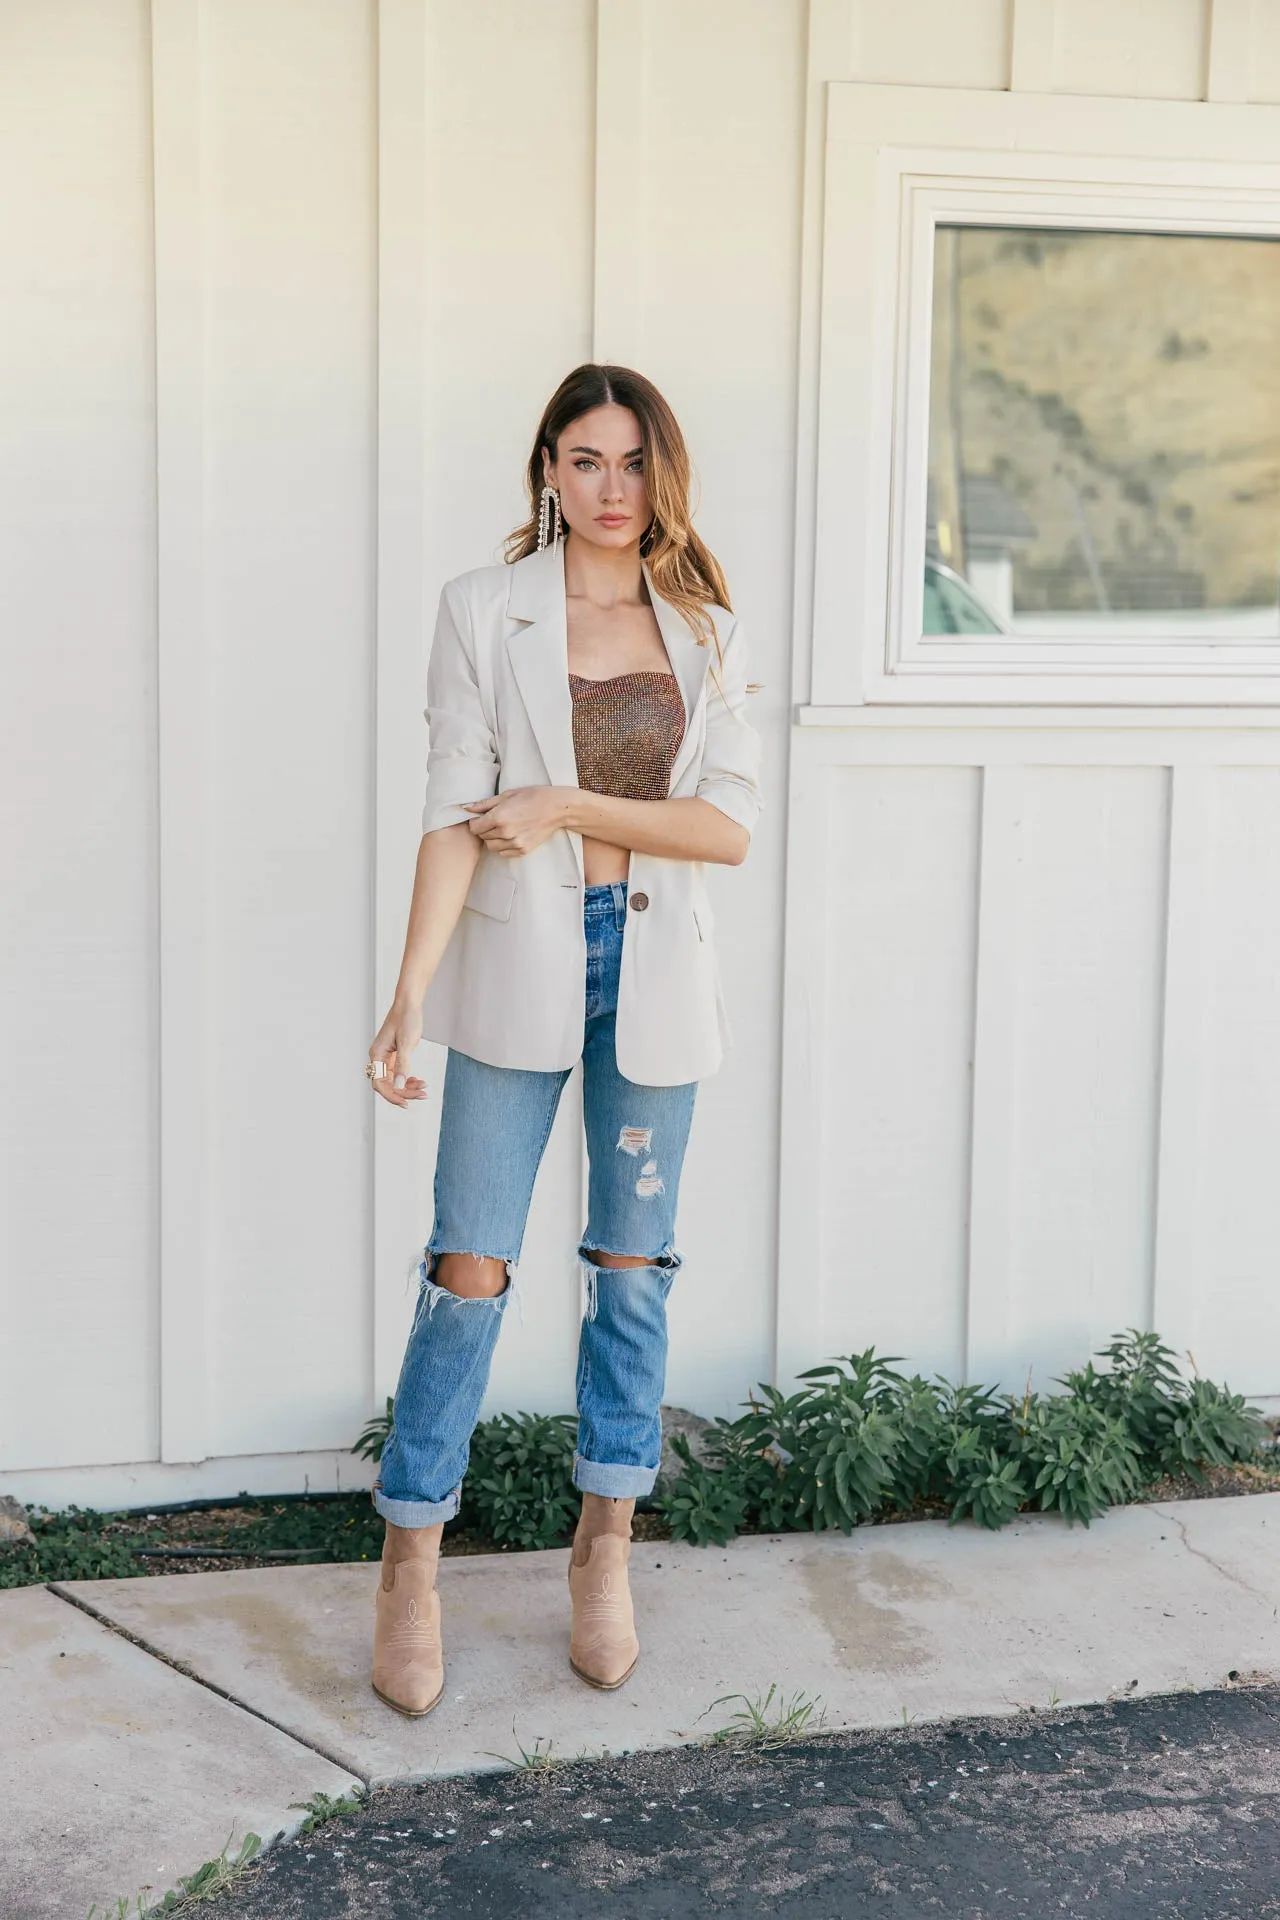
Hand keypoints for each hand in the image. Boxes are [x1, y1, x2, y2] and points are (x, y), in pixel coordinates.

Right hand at [367, 1001, 428, 1107]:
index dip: (392, 1096)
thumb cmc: (406, 1019)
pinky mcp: (394, 1055)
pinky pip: (398, 1073)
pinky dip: (408, 1079)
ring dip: (407, 1087)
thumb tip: (398, 1085)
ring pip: (393, 1081)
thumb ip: (402, 1065)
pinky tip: (419, 1081)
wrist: (409, 1003)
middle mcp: (378, 1058)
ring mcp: (385, 1057)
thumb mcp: (406, 1043)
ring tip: (424, 1088)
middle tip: (422, 1095)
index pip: (379, 1084)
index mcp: (376, 1055)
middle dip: (403, 1092)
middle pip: (386, 1085)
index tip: (406, 1103)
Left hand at [462, 786, 576, 856]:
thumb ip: (484, 804)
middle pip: (482, 837)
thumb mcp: (507, 795)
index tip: (482, 817)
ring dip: (493, 838)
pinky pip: (504, 853)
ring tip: (504, 828)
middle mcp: (505, 832)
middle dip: (485, 829)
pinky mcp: (522, 850)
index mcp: (498, 817)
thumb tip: (466, 808)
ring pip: (492, 847)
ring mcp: (514, 843)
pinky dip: (503, 846)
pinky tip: (511, 835)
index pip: (474, 828)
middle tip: (495, 820)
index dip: (475, 822)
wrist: (556, 808)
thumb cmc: (532, 797)